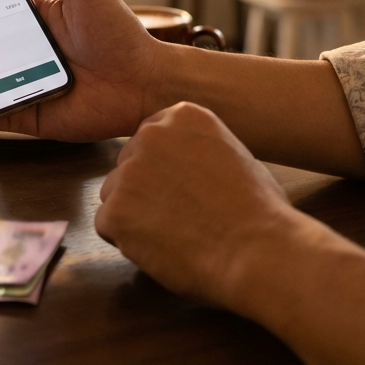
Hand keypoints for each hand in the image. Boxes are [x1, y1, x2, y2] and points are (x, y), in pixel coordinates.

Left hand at [95, 102, 293, 309]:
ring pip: (114, 194)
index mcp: (182, 116)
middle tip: (178, 215)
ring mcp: (129, 171)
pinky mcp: (115, 209)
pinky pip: (107, 225)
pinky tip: (161, 247)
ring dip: (134, 215)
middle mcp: (150, 135)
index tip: (181, 187)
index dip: (163, 169)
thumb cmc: (257, 209)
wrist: (256, 248)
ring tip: (173, 234)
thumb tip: (183, 162)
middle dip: (145, 190)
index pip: (151, 138)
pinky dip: (127, 241)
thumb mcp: (234, 153)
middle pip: (129, 164)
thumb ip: (197, 147)